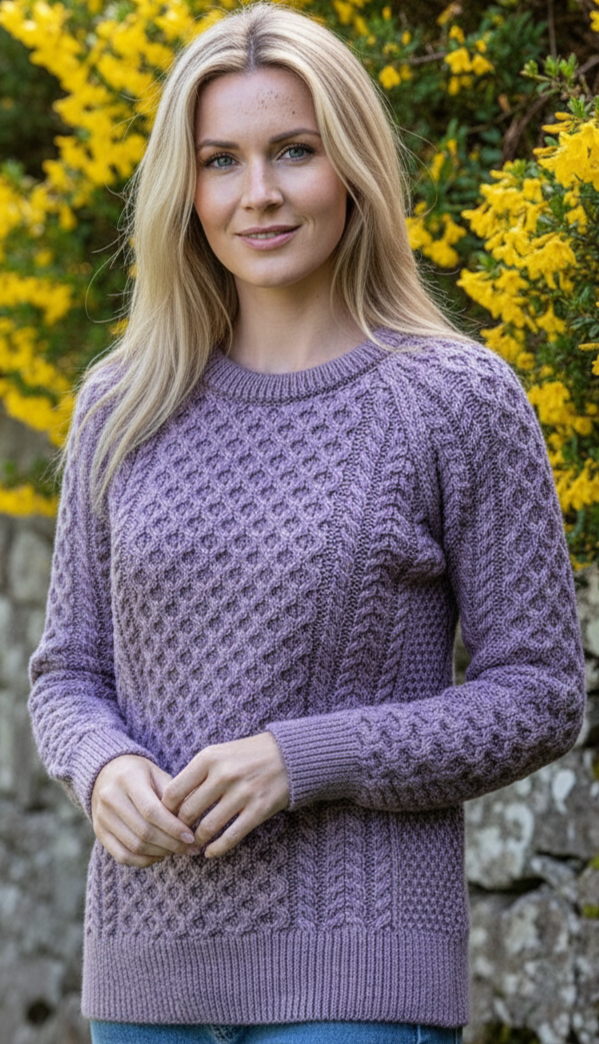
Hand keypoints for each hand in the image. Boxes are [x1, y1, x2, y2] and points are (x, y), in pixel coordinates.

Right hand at [91, 754, 200, 867]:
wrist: (108, 773)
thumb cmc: (142, 775)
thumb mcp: (159, 775)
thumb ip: (174, 796)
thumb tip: (193, 823)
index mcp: (128, 779)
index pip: (152, 811)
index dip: (173, 828)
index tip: (191, 837)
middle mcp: (110, 798)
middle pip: (143, 831)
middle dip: (171, 844)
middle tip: (190, 848)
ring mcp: (101, 817)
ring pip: (134, 846)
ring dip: (160, 853)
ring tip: (178, 851)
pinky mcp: (99, 832)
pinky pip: (122, 856)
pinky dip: (144, 861)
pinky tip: (160, 855)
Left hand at [161, 732, 289, 859]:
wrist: (289, 755)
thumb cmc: (247, 755)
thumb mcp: (218, 754)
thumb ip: (196, 775)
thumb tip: (171, 804)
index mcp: (209, 758)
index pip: (174, 791)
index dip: (166, 810)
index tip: (167, 819)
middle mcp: (224, 774)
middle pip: (188, 812)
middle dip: (180, 829)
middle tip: (179, 836)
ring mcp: (242, 792)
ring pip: (207, 827)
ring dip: (197, 840)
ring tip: (194, 844)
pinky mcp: (258, 809)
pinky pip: (231, 836)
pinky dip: (217, 849)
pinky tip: (210, 852)